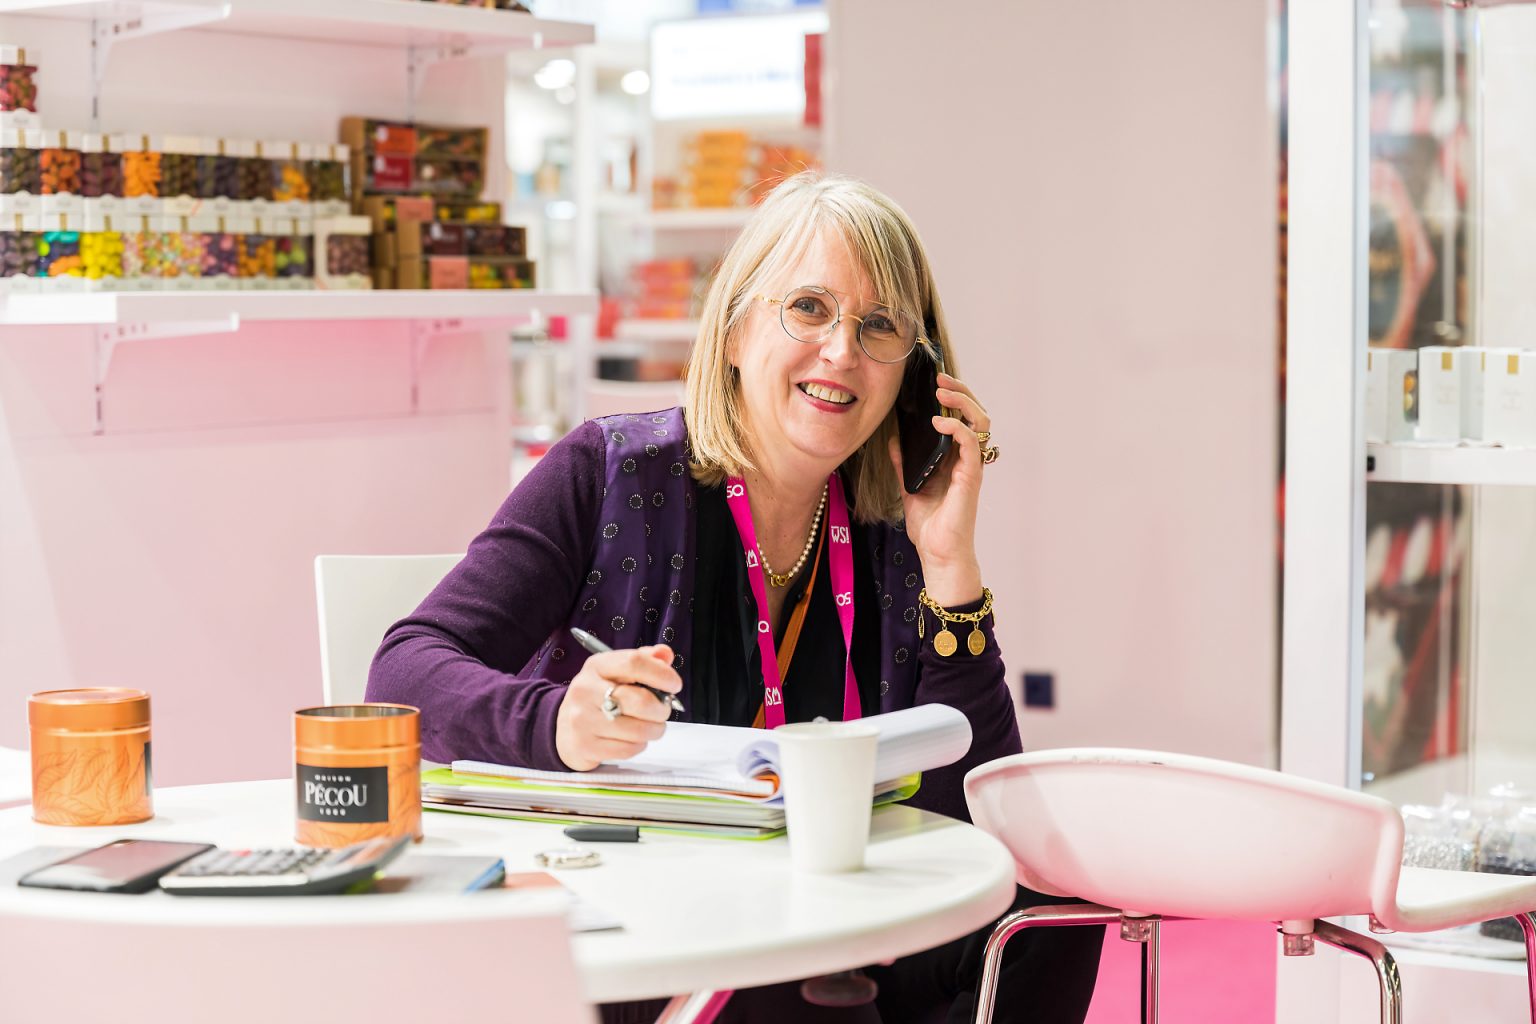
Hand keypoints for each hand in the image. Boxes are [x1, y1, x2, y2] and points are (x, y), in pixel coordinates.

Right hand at [555, 644, 681, 770]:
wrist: (563, 729)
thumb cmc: (598, 697)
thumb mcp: (616, 671)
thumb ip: (644, 660)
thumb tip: (665, 654)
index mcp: (596, 666)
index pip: (634, 662)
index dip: (661, 674)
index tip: (675, 684)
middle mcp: (586, 690)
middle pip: (641, 701)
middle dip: (662, 708)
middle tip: (662, 710)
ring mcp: (583, 720)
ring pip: (639, 730)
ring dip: (654, 729)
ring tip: (650, 725)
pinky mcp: (586, 746)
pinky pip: (629, 749)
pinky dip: (639, 745)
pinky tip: (632, 738)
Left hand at [887, 371, 988, 606]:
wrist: (937, 553)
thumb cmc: (929, 525)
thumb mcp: (909, 486)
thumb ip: (904, 462)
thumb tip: (893, 438)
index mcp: (955, 458)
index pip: (962, 418)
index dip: (953, 397)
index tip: (933, 383)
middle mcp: (967, 459)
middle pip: (976, 414)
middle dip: (960, 391)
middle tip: (940, 379)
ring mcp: (971, 466)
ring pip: (980, 423)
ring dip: (963, 402)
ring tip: (942, 392)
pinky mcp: (970, 477)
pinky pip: (970, 444)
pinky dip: (956, 427)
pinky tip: (938, 422)